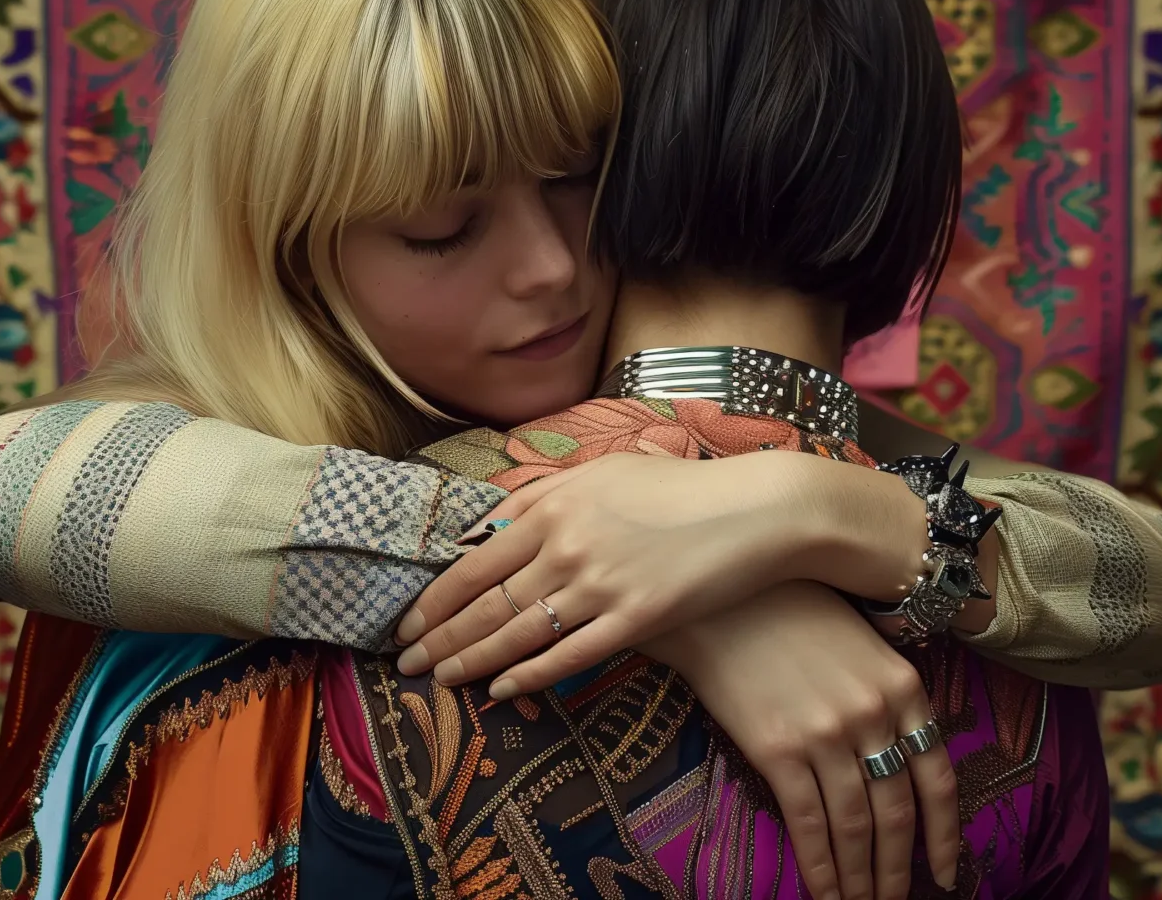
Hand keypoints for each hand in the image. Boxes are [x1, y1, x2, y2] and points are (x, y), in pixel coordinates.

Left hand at [393, 450, 926, 698]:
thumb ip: (545, 496)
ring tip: (440, 682)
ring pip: (516, 634)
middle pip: (485, 603)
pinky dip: (527, 676)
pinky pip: (567, 657)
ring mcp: (600, 584)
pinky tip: (500, 690)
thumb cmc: (681, 489)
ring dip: (471, 662)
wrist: (757, 510)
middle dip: (438, 638)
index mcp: (555, 504)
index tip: (407, 623)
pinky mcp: (636, 619)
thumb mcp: (606, 472)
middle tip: (405, 665)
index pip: (473, 561)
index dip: (434, 599)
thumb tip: (489, 525)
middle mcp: (568, 544)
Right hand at [646, 582, 960, 899]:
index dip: (943, 836)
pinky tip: (824, 892)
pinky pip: (808, 822)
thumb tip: (895, 764)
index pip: (938, 778)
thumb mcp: (859, 644)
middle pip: (896, 811)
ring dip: (860, 878)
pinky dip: (819, 866)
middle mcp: (874, 714)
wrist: (719, 593)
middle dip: (898, 869)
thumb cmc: (787, 612)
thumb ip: (885, 698)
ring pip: (854, 825)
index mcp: (904, 687)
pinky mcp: (778, 748)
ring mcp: (827, 733)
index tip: (944, 874)